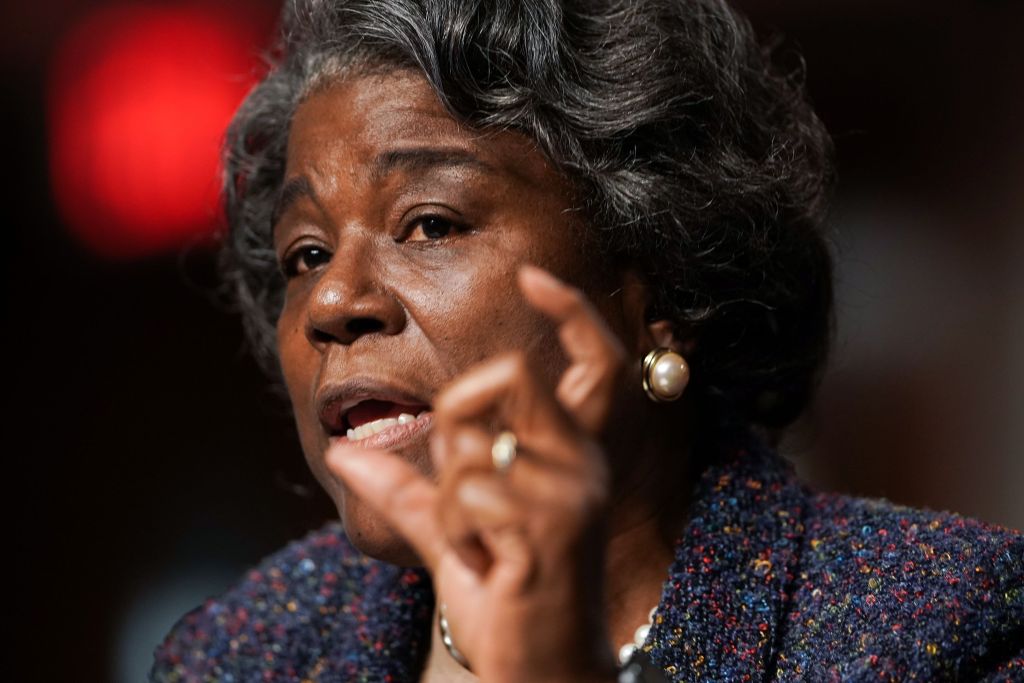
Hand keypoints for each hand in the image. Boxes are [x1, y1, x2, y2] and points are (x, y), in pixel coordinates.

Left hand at [328, 265, 626, 682]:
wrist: (536, 667)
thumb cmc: (503, 595)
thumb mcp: (449, 529)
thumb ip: (403, 487)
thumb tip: (341, 451)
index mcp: (570, 451)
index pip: (593, 358)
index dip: (569, 310)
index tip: (532, 275)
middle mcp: (582, 462)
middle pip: (500, 379)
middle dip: (455, 420)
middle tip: (463, 487)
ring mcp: (571, 492)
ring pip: (467, 450)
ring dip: (449, 508)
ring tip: (480, 549)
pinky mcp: (553, 527)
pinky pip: (467, 495)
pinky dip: (454, 534)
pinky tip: (488, 566)